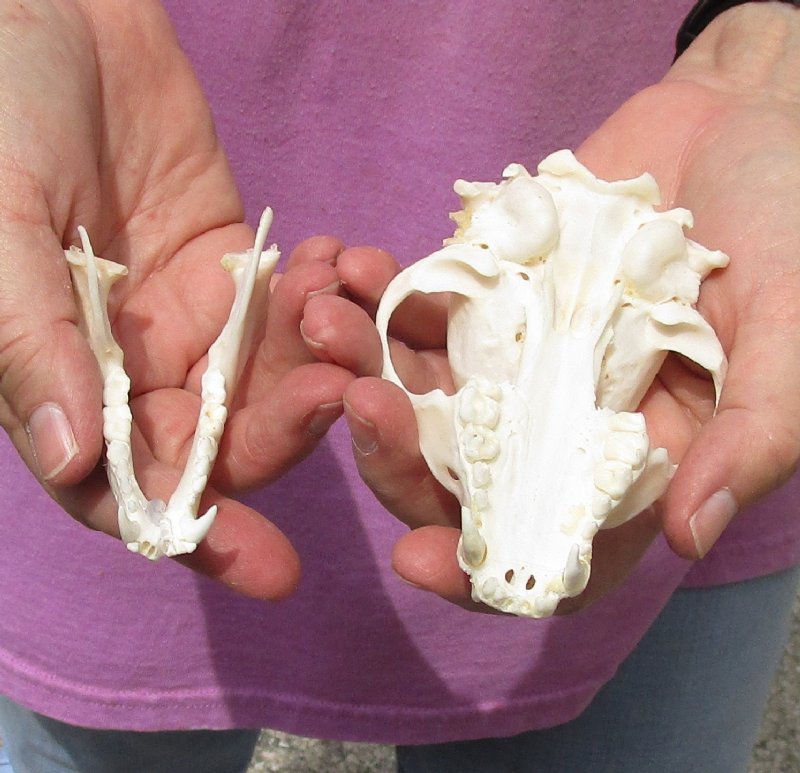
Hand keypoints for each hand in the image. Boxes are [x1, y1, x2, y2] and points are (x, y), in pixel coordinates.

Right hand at [0, 0, 352, 597]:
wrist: (46, 11)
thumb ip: (29, 342)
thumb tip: (74, 461)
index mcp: (66, 378)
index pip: (134, 485)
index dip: (200, 533)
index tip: (271, 570)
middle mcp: (133, 364)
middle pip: (224, 438)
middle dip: (286, 431)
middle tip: (336, 394)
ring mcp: (193, 316)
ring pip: (273, 375)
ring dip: (320, 355)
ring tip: (335, 300)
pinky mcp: (236, 265)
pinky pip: (295, 305)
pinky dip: (327, 293)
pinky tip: (341, 259)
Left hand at [302, 3, 799, 611]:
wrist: (745, 125)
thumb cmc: (794, 228)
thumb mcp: (793, 337)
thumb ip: (745, 439)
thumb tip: (687, 539)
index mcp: (625, 460)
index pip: (546, 548)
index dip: (484, 571)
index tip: (420, 561)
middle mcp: (556, 423)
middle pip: (456, 477)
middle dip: (397, 455)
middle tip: (355, 404)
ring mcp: (512, 358)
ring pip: (419, 392)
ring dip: (360, 364)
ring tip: (319, 319)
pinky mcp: (485, 294)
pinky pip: (417, 309)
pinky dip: (377, 293)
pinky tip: (349, 267)